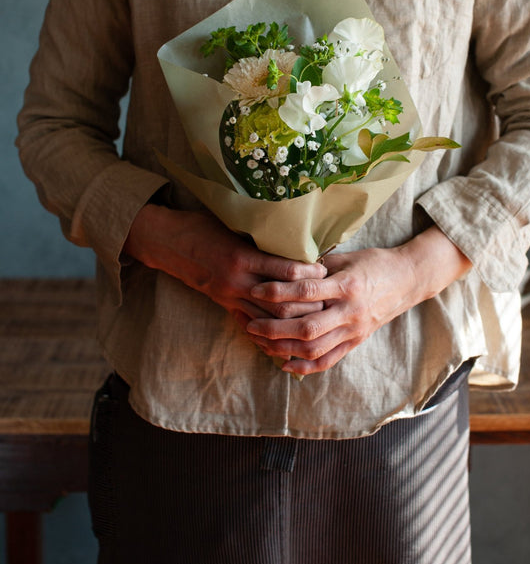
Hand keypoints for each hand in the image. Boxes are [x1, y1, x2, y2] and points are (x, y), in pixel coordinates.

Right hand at [123, 204, 326, 327]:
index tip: (325, 269)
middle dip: (307, 304)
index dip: (308, 272)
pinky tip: (287, 338)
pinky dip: (270, 334)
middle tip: (327, 301)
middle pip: (281, 303)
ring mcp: (230, 297)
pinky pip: (251, 326)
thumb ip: (262, 235)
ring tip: (314, 320)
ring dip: (292, 323)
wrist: (168, 242)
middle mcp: (237, 281)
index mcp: (242, 257)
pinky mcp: (224, 306)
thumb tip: (297, 235)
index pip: (284, 270)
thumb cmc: (204, 226)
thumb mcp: (233, 224)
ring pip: (268, 321)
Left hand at [246, 226, 471, 374]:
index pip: (306, 291)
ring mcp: (354, 330)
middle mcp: (350, 311)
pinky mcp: (357, 342)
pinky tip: (285, 363)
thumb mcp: (347, 257)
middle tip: (249, 324)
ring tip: (262, 343)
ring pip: (314, 348)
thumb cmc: (374, 262)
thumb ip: (317, 265)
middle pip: (306, 327)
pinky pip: (329, 360)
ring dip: (284, 349)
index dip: (278, 292)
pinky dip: (306, 366)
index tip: (256, 289)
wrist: (408, 279)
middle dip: (274, 328)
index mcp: (346, 285)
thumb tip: (284, 265)